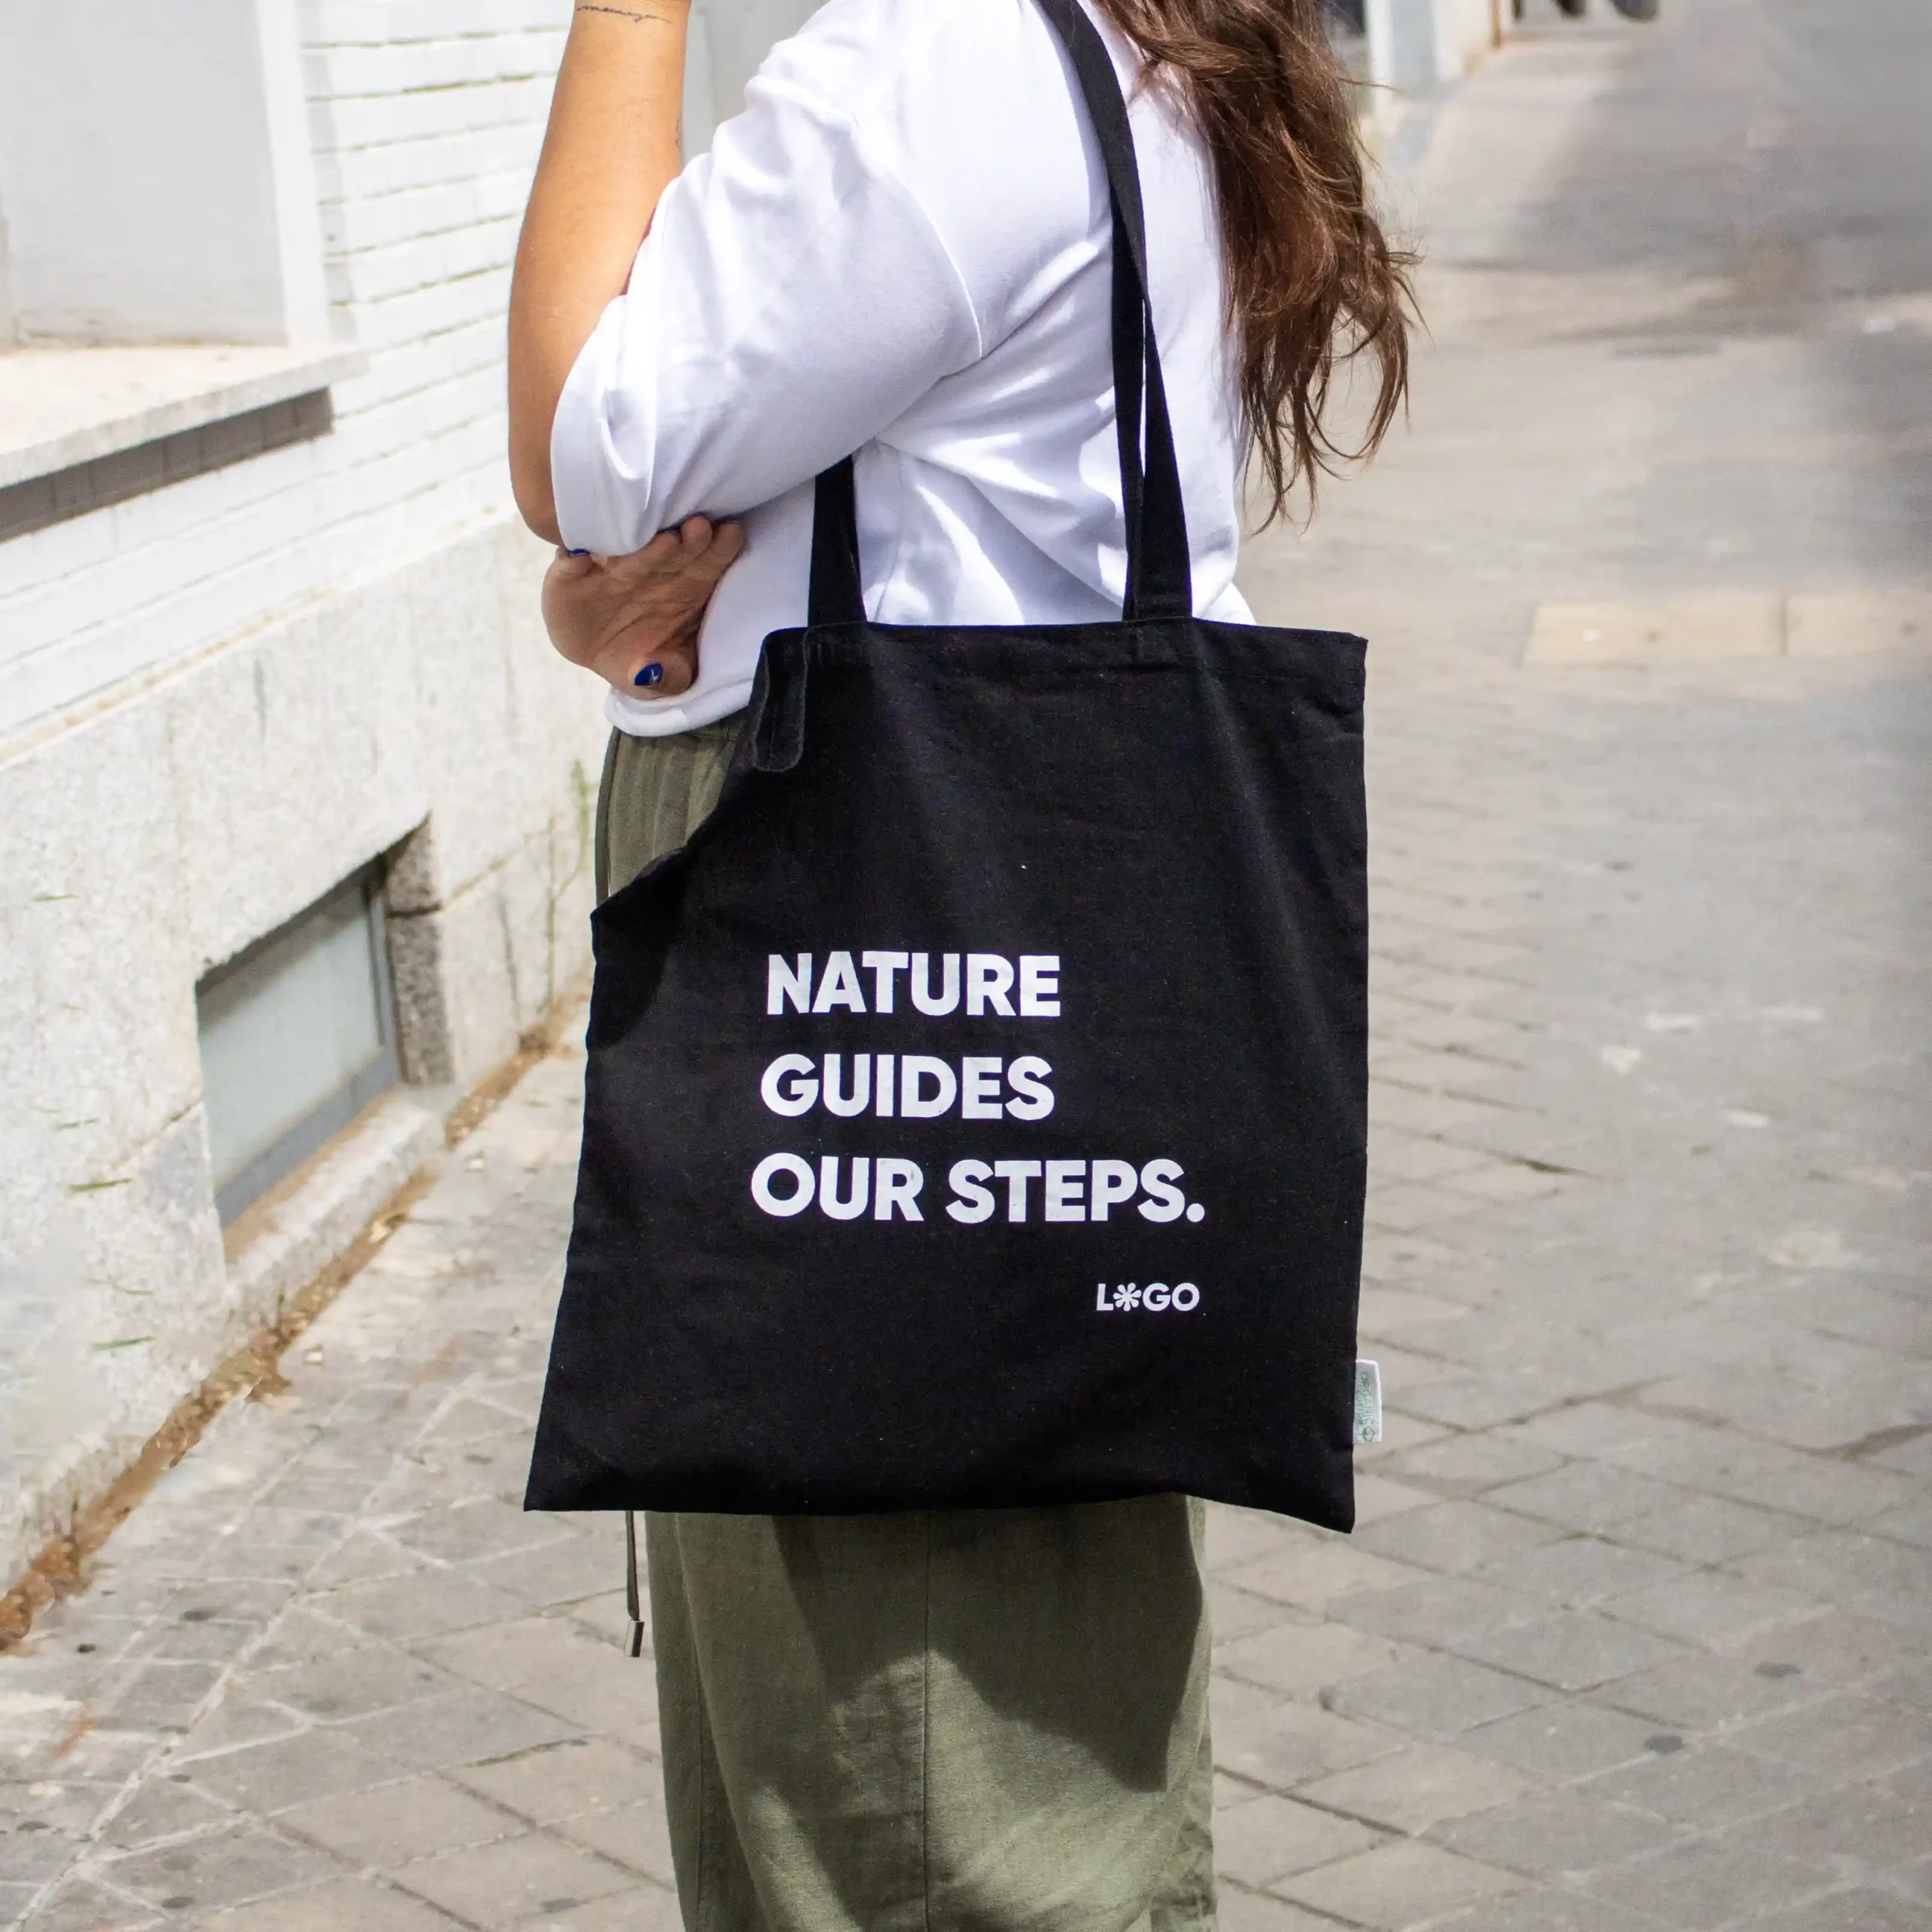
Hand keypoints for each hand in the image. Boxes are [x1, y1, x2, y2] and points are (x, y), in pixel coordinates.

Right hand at [540, 516, 744, 696]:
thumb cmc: (640, 657)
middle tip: (700, 526)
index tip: (731, 534)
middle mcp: (653, 568)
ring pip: (629, 550)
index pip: (708, 563)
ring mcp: (612, 567)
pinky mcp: (572, 569)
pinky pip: (573, 558)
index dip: (720, 550)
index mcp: (685, 585)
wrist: (593, 653)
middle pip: (675, 550)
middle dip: (690, 539)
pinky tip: (590, 548)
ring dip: (646, 543)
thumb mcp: (662, 680)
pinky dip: (580, 553)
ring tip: (666, 537)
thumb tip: (651, 671)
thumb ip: (668, 677)